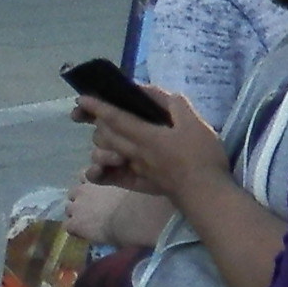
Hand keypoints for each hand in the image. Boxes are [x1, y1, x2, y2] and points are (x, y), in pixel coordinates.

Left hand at [57, 179, 164, 246]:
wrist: (135, 219)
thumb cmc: (141, 201)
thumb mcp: (131, 184)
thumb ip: (122, 182)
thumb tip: (125, 186)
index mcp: (97, 177)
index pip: (84, 175)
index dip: (89, 184)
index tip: (98, 190)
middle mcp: (82, 190)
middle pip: (74, 193)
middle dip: (81, 199)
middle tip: (94, 208)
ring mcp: (76, 207)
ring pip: (69, 209)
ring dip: (77, 214)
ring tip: (90, 222)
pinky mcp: (74, 224)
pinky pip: (69, 226)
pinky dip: (76, 229)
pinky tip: (87, 233)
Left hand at [74, 85, 231, 201]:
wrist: (205, 192)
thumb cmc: (202, 157)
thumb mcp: (195, 124)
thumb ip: (175, 106)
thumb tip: (158, 93)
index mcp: (146, 136)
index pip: (115, 118)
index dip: (98, 107)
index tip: (82, 98)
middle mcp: (134, 152)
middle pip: (105, 135)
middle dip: (98, 122)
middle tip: (98, 113)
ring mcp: (134, 169)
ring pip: (104, 155)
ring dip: (100, 144)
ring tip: (107, 136)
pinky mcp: (138, 183)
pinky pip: (111, 178)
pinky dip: (100, 172)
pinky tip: (97, 169)